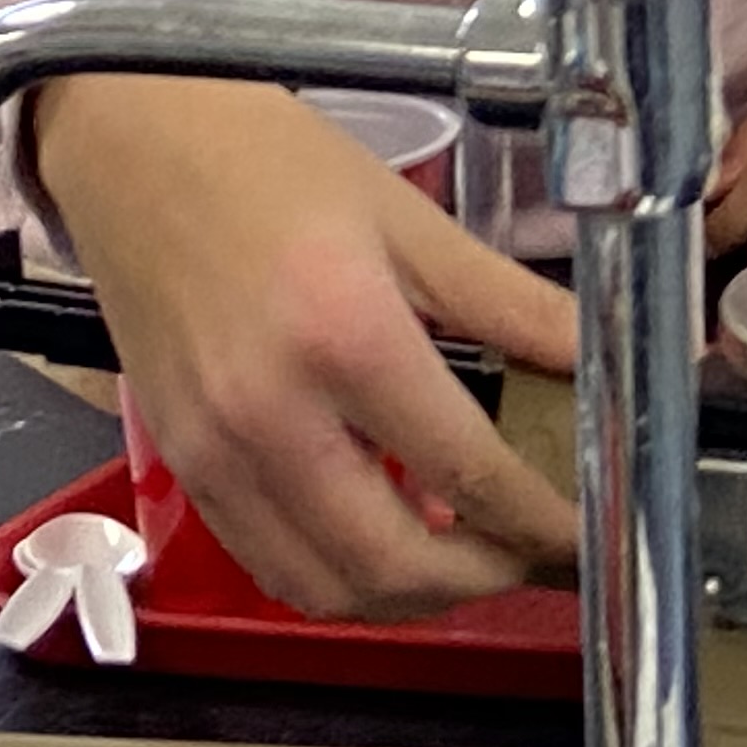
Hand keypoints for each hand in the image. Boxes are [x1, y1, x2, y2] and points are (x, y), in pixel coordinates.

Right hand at [34, 74, 581, 620]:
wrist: (134, 147)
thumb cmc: (272, 166)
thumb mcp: (416, 222)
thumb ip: (518, 306)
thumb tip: (612, 359)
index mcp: (345, 337)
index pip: (469, 471)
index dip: (544, 522)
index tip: (594, 536)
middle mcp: (268, 414)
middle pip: (392, 562)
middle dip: (486, 581)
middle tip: (543, 556)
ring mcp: (211, 452)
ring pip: (324, 588)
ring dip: (413, 599)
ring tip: (478, 557)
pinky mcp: (180, 466)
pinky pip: (268, 563)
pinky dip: (339, 578)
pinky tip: (391, 537)